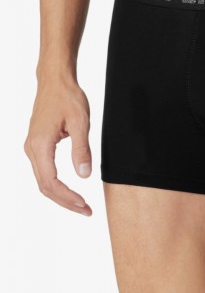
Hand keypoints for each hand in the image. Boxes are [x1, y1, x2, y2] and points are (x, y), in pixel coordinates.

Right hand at [24, 78, 92, 215]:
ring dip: (61, 194)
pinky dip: (56, 184)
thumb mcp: (81, 122)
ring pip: (43, 180)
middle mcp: (31, 149)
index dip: (67, 197)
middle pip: (45, 186)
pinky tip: (70, 189)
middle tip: (86, 210)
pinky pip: (44, 171)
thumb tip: (84, 175)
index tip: (84, 205)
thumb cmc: (68, 97)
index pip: (50, 182)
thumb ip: (82, 149)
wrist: (55, 81)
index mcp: (40, 145)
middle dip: (65, 201)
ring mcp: (32, 147)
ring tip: (81, 204)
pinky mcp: (37, 145)